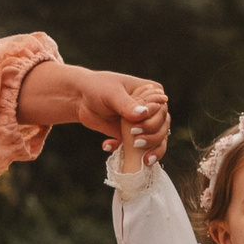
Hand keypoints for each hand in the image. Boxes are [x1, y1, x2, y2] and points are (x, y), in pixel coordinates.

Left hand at [23, 61, 169, 161]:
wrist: (81, 99)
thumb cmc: (98, 88)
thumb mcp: (112, 94)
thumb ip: (127, 104)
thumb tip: (142, 114)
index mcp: (153, 94)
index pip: (162, 112)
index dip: (153, 122)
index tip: (135, 128)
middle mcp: (153, 110)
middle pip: (162, 129)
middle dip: (151, 138)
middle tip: (134, 142)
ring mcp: (145, 125)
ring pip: (157, 142)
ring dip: (147, 150)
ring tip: (136, 155)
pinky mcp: (134, 137)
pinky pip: (140, 151)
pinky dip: (128, 155)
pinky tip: (109, 146)